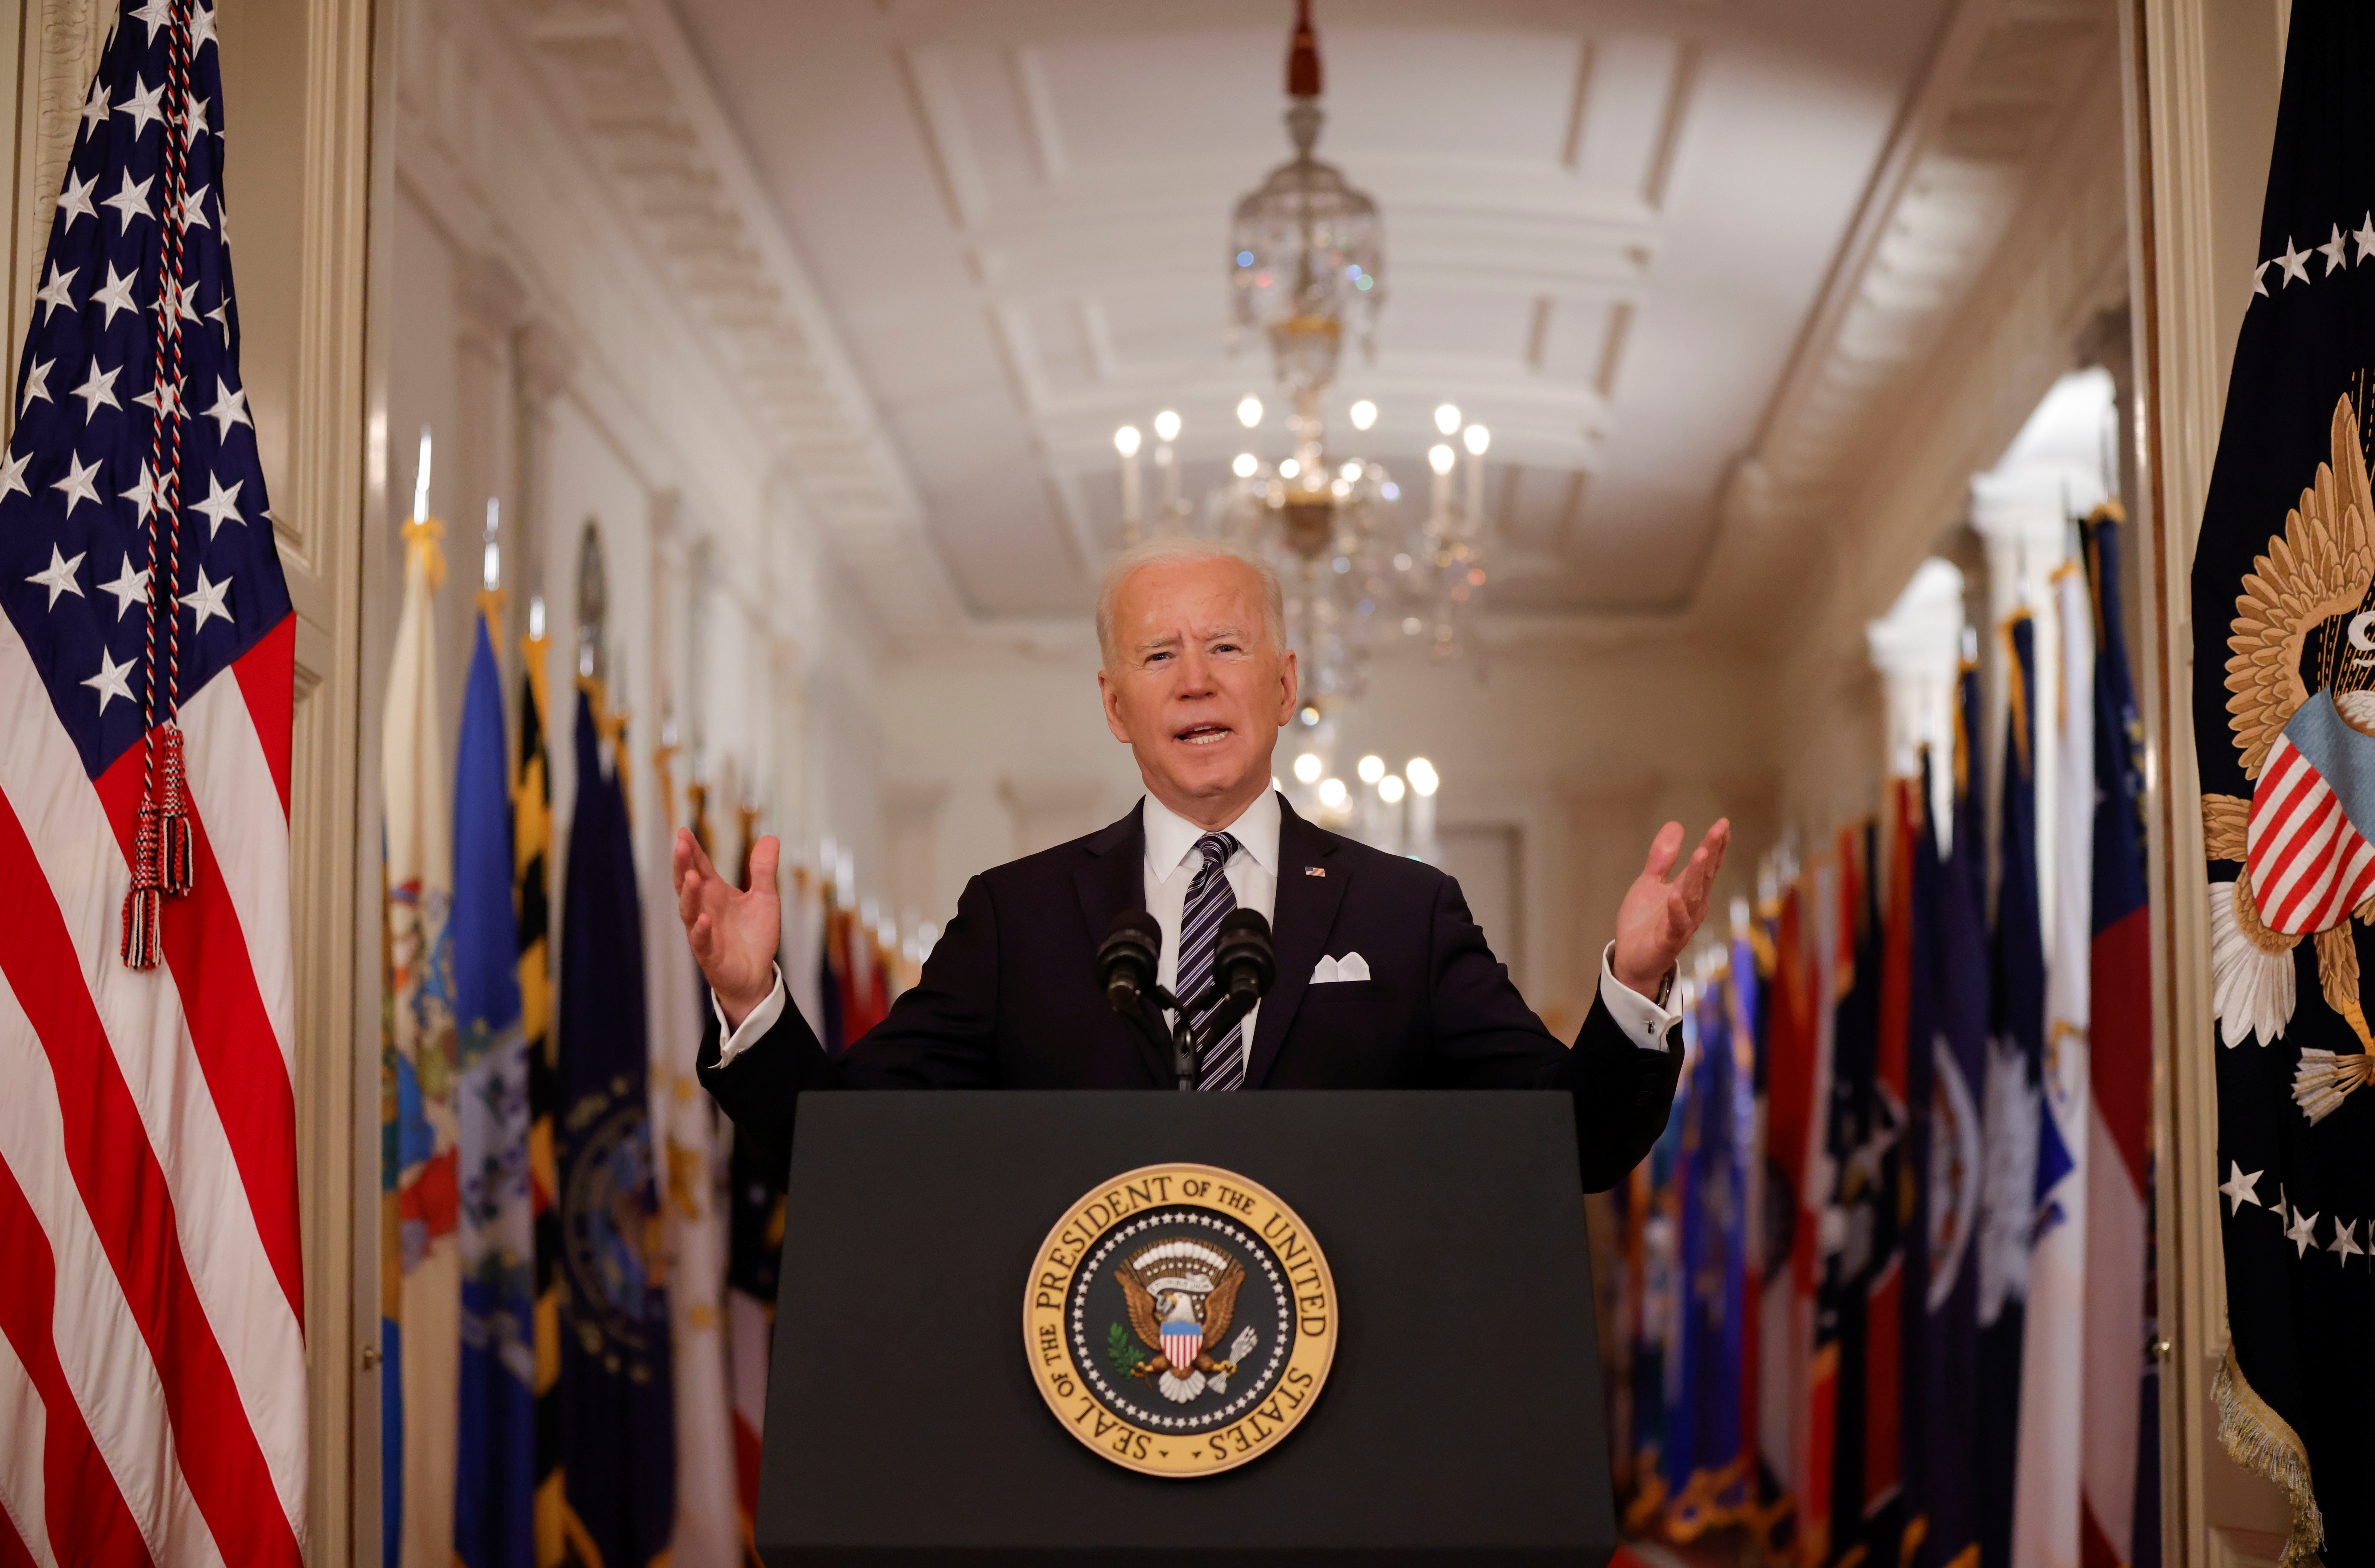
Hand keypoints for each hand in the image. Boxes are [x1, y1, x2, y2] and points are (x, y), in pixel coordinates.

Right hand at [674, 828, 780, 1030]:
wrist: (756, 973)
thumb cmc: (754, 935)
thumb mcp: (765, 898)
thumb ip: (764, 870)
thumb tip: (770, 837)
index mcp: (715, 893)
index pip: (700, 867)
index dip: (691, 850)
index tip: (683, 831)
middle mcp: (705, 909)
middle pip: (687, 884)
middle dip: (682, 865)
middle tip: (680, 844)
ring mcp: (704, 932)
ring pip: (689, 911)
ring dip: (689, 894)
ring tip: (691, 876)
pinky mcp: (709, 955)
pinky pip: (701, 941)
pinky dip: (702, 930)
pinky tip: (704, 919)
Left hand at [1611, 819, 1730, 996]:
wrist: (1630, 958)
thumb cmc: (1644, 922)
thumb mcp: (1650, 882)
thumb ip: (1663, 857)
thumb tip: (1677, 825)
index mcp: (1689, 892)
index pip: (1706, 865)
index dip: (1715, 845)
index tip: (1722, 823)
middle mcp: (1692, 907)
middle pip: (1704, 876)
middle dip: (1712, 852)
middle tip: (1720, 829)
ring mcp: (1682, 924)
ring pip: (1693, 896)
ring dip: (1697, 875)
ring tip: (1702, 852)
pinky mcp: (1668, 940)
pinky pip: (1675, 924)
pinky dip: (1676, 910)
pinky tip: (1675, 895)